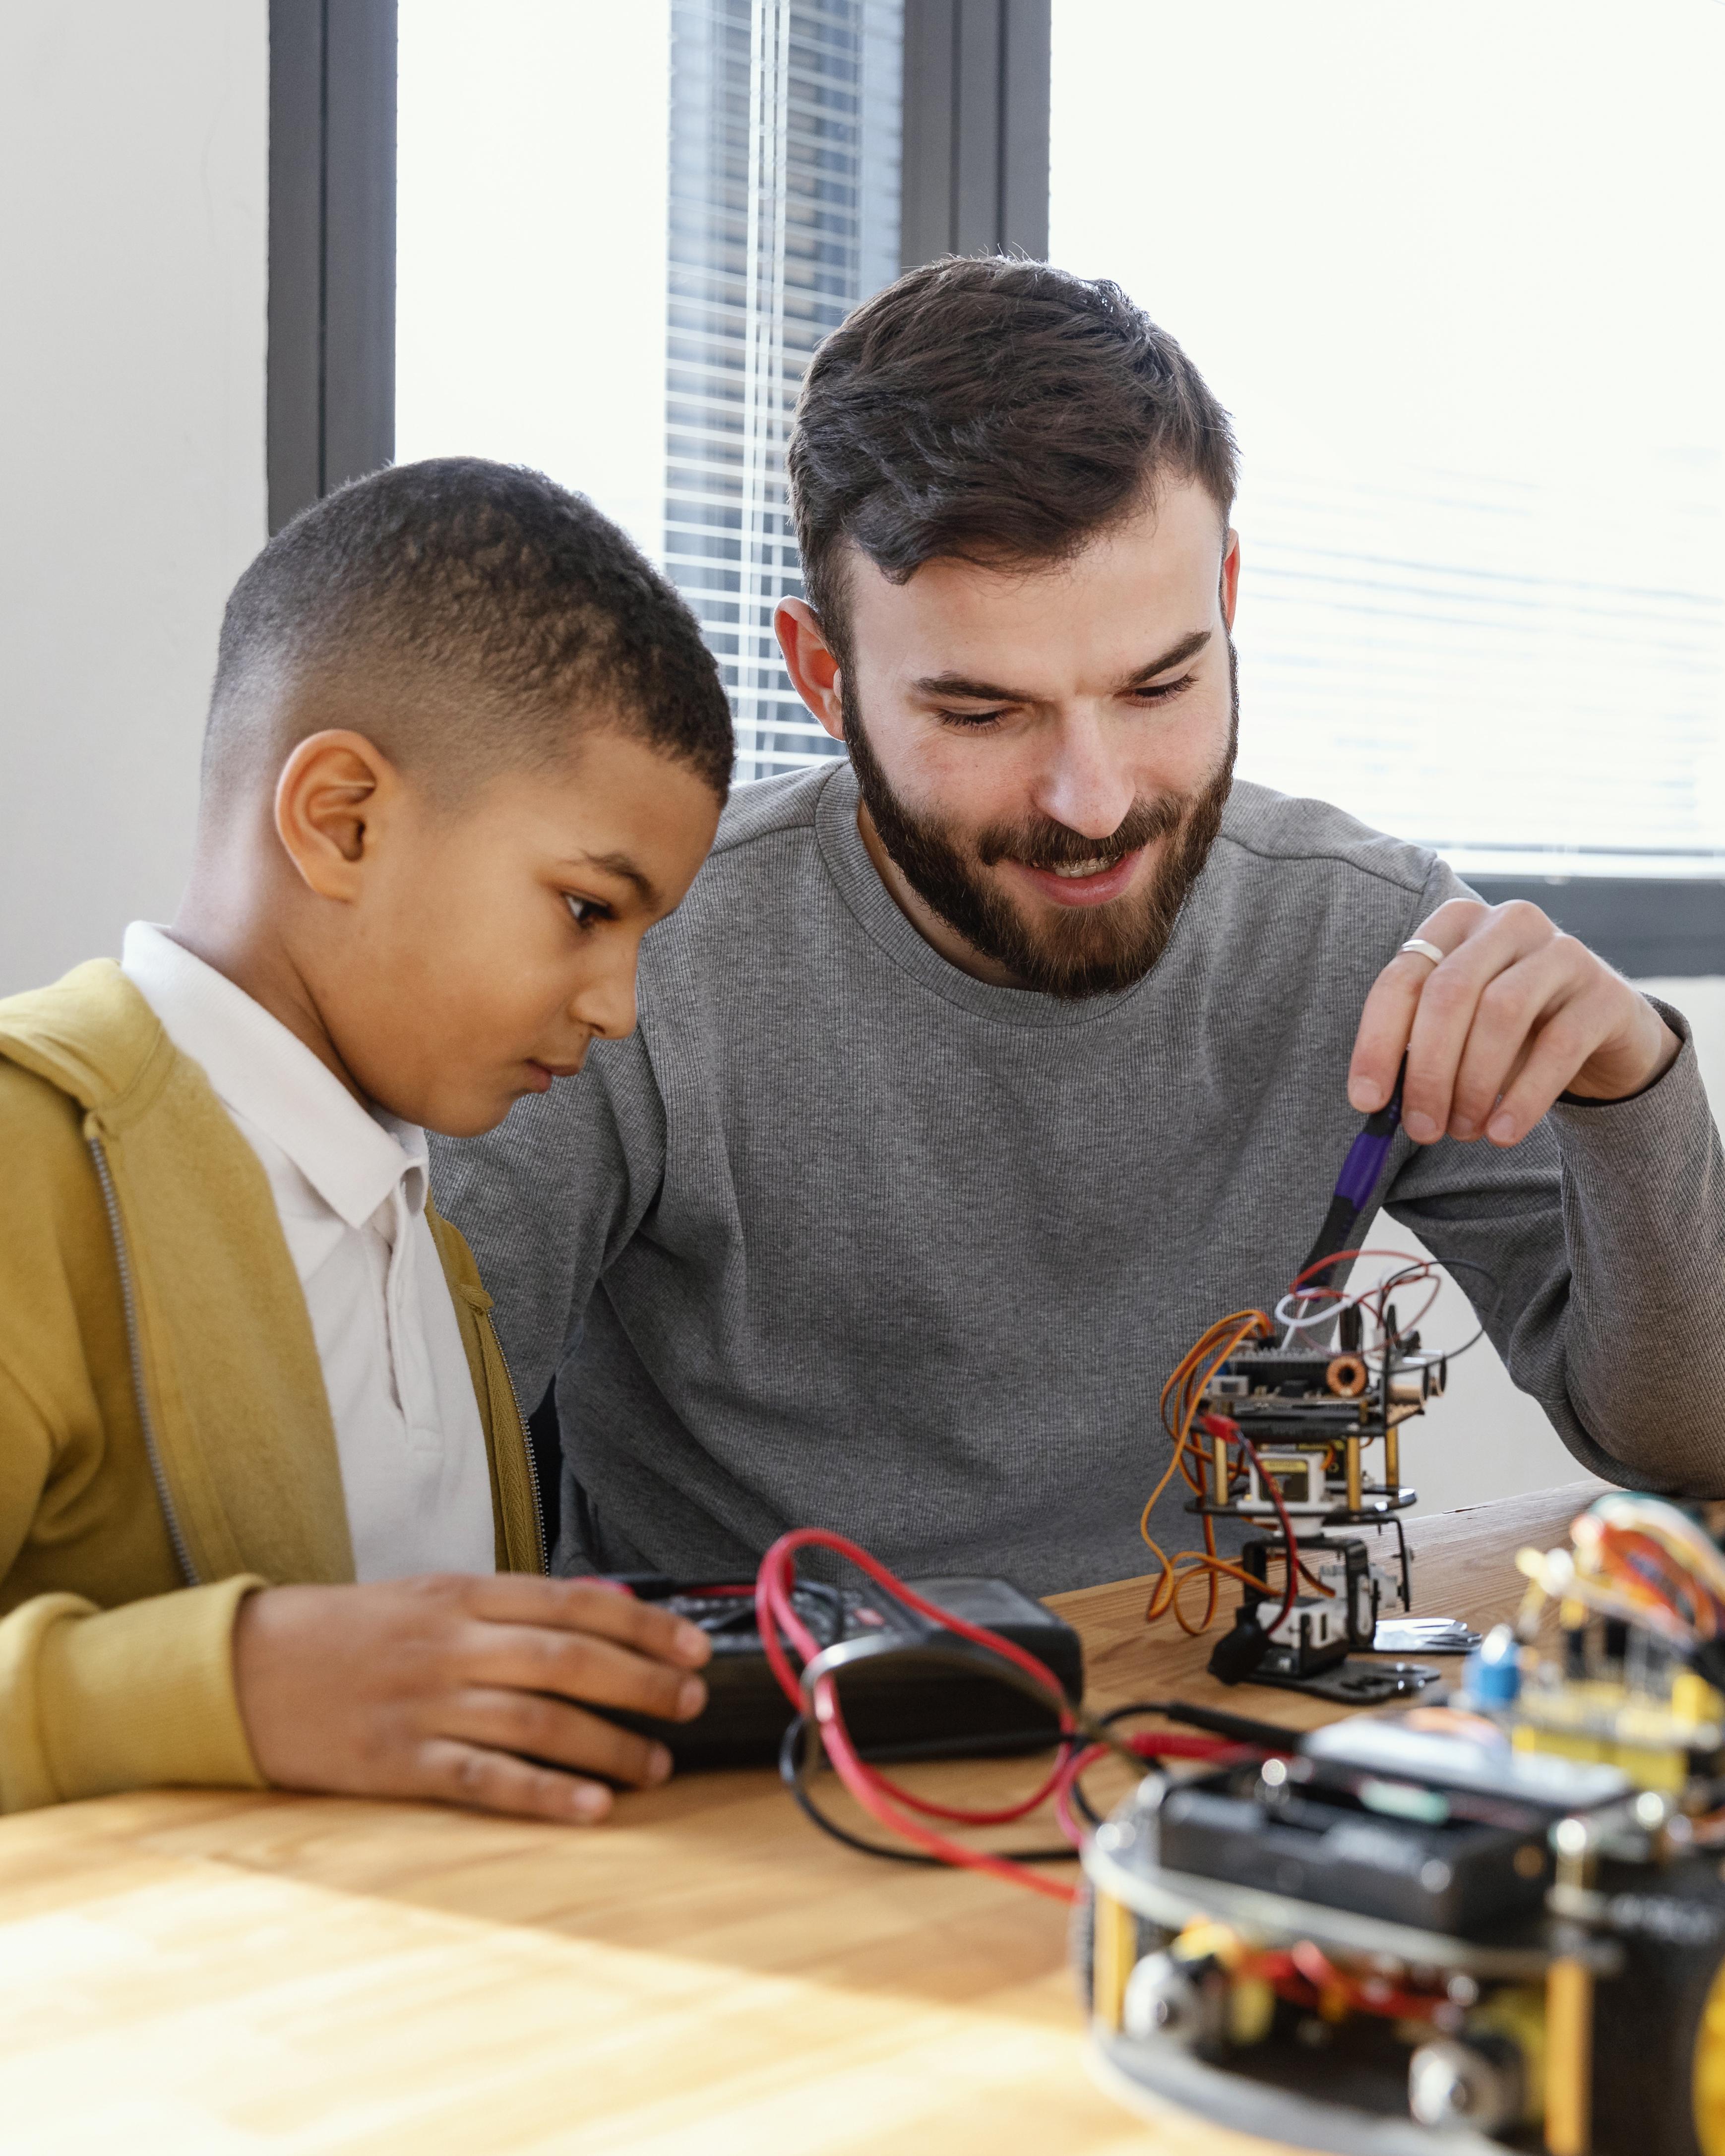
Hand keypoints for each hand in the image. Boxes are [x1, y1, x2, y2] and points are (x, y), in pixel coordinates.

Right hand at [233, 1573, 711, 1822]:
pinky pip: (483, 1779)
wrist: (245, 1668)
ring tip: (654, 1765)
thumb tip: (600, 1610)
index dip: (641, 1625)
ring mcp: (424, 1705)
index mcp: (462, 1597)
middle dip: (641, 1681)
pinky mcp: (397, 1762)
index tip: (692, 1645)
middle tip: (691, 1701)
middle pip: (567, 1659)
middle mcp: (451, 1646)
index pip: (572, 1603)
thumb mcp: (430, 1598)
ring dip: (606, 1744)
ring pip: (537, 1720)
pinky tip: (589, 1807)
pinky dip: (542, 1794)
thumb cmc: (350, 1633)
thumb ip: (509, 1607)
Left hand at [1349, 897, 1680, 1146]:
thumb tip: (1378, 1104)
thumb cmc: (1509, 1030)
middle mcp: (1508, 923)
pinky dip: (1523, 1097)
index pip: (1402, 979)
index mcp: (1455, 924)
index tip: (1367, 1102)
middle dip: (1427, 1070)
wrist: (1599, 1028)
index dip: (1377, 1043)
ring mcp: (1563, 951)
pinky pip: (1558, 1046)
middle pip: (1449, 993)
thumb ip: (1417, 1054)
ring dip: (1473, 1084)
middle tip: (1420, 1129)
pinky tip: (1502, 1134)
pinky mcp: (1605, 993)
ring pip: (1501, 1012)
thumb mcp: (1458, 1030)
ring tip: (1463, 1131)